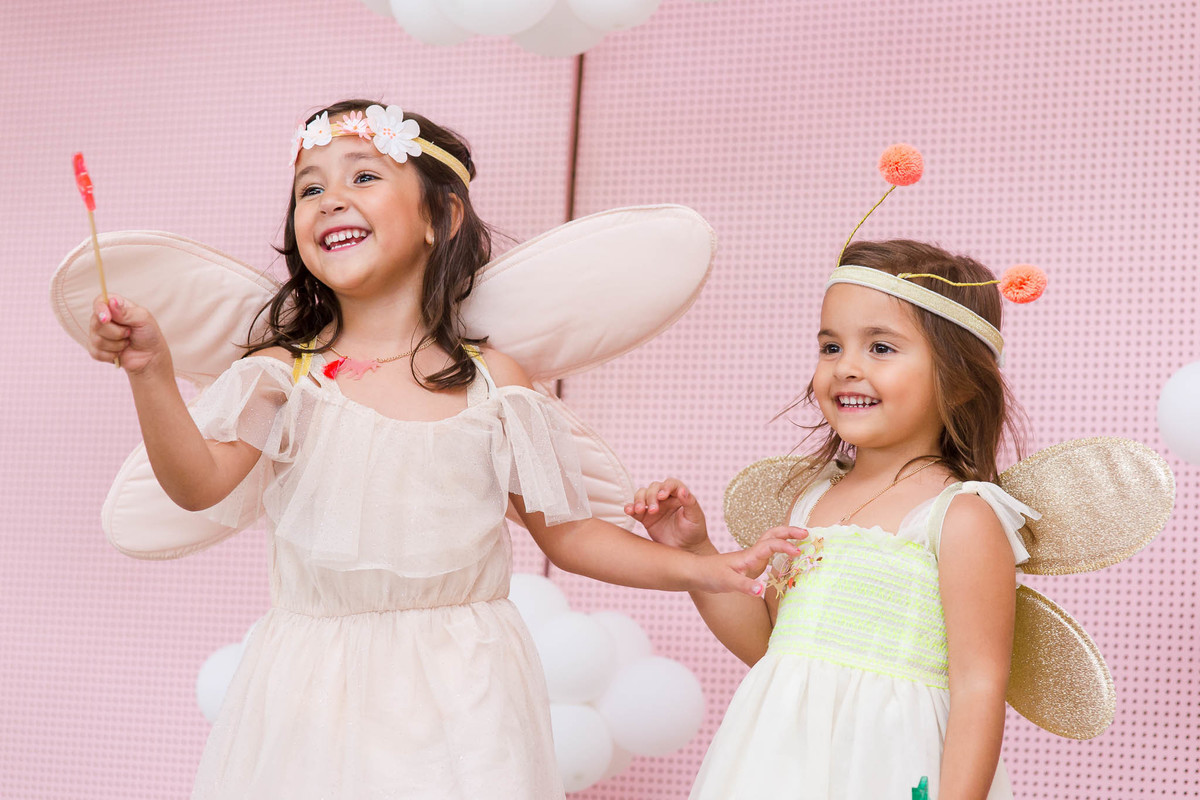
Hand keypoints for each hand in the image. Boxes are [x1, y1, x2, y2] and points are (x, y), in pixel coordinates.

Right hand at [88, 294, 170, 376]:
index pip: (99, 302)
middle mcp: (104, 318)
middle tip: (129, 333)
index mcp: (115, 306)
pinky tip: (121, 352)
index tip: (107, 318)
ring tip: (127, 342)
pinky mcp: (97, 349)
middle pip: (96, 322)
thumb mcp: (143, 319)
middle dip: (116, 332)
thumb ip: (126, 312)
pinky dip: (112, 355)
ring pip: (96, 339)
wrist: (151, 356)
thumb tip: (111, 302)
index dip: (100, 309)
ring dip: (117, 344)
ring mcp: (99, 334)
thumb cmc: (149, 334)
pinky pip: (96, 353)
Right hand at [625, 478, 708, 552]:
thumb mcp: (695, 517)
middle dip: (651, 496)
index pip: (671, 484)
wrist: (686, 548)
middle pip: (654, 488)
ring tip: (640, 510)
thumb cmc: (694, 531)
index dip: (666, 487)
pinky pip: (635, 509)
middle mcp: (665, 498)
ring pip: (642, 495)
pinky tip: (629, 511)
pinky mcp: (645, 517)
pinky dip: (630, 508)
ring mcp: (654, 506)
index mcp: (679, 495)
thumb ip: (690, 503)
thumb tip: (682, 490)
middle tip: (654, 510)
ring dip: (639, 500)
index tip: (662, 496)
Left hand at [692, 525, 809, 595]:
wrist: (696, 572)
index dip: (785, 546)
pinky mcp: (750, 564)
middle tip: (807, 534)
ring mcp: (751, 558)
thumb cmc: (710, 575)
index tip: (798, 552)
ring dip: (786, 538)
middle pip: (773, 535)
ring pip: (771, 541)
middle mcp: (752, 553)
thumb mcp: (726, 582)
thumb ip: (744, 586)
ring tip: (802, 540)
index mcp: (749, 555)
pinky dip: (780, 549)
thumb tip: (761, 590)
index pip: (771, 545)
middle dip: (790, 532)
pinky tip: (787, 556)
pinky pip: (769, 552)